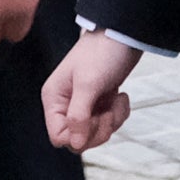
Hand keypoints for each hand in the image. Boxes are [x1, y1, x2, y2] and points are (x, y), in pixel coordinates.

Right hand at [44, 33, 140, 152]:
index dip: (78, 135)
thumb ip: (79, 116)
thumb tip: (75, 144)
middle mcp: (66, 104)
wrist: (124, 35)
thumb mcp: (88, 84)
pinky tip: (121, 96)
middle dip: (99, 128)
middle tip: (108, 110)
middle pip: (78, 138)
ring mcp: (84, 104)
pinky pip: (108, 123)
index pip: (58, 136)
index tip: (94, 118)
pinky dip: (118, 113)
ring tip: (117, 99)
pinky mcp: (100, 103)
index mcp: (55, 98)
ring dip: (112, 120)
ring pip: (95, 132)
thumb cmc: (102, 52)